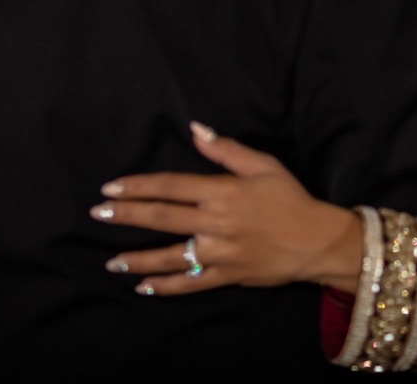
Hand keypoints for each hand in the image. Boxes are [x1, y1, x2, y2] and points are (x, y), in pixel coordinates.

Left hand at [90, 121, 363, 295]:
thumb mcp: (264, 165)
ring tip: (112, 261)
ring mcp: (219, 252)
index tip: (112, 188)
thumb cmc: (290, 198)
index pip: (170, 186)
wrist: (317, 241)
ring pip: (170, 255)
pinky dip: (166, 286)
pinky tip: (144, 287)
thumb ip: (226, 149)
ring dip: (138, 258)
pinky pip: (191, 283)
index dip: (138, 186)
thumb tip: (196, 129)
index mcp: (222, 191)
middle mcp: (215, 222)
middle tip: (99, 215)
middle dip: (127, 216)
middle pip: (162, 217)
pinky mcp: (226, 275)